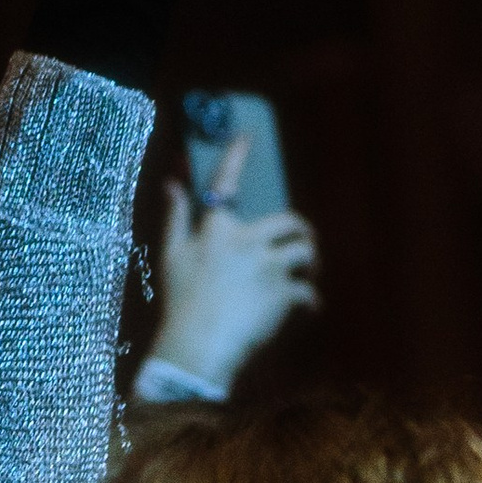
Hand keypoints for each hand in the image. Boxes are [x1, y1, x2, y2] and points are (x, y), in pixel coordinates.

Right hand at [140, 144, 316, 394]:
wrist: (198, 347)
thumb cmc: (180, 302)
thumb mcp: (171, 257)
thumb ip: (175, 217)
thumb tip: (172, 182)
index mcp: (216, 228)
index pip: (226, 183)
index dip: (236, 156)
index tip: (247, 135)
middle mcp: (246, 240)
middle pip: (288, 222)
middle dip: (301, 232)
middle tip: (303, 243)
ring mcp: (268, 267)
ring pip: (304, 254)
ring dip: (310, 265)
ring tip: (307, 275)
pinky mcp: (284, 294)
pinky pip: (308, 293)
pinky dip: (310, 301)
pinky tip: (306, 309)